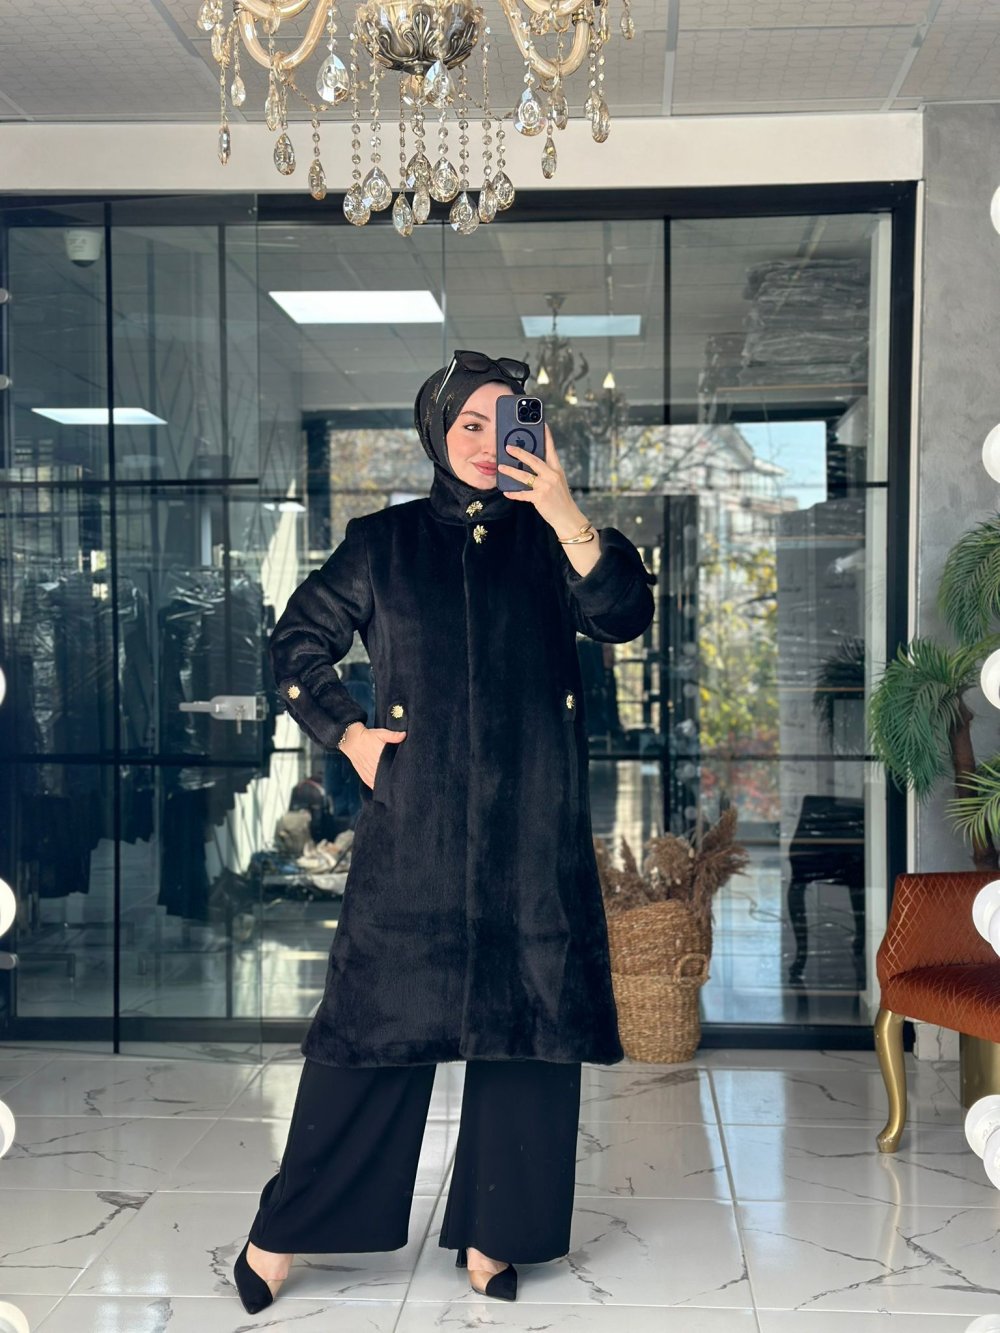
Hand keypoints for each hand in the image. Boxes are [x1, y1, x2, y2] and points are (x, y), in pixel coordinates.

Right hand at [339, 724, 405, 788]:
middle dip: (394, 778)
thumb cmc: (367, 737)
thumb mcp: (381, 734)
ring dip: (386, 784)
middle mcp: (375, 766)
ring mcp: (369, 773)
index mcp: (381, 756)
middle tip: (401, 780)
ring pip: (380, 783)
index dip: (400, 771)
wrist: (352, 740)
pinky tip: (383, 789)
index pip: (392, 767)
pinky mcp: (364, 776)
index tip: (405, 773)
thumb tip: (404, 735)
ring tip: (393, 786)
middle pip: (387, 777)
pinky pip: (372, 785)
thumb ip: (393, 736)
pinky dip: (378, 787)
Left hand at [497, 425, 589, 539]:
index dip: (547, 436)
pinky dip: (514, 493)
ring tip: (500, 467)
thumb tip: (529, 464)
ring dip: (511, 471)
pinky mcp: (540, 498)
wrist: (568, 517)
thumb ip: (546, 472)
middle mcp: (552, 475)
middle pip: (534, 460)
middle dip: (520, 452)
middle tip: (508, 447)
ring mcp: (546, 486)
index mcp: (557, 469)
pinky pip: (523, 494)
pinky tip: (506, 491)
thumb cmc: (561, 499)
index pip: (551, 449)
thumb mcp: (557, 482)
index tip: (542, 424)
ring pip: (524, 476)